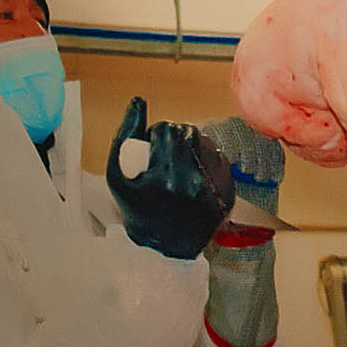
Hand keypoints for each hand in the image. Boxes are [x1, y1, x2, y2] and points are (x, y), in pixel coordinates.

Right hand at [106, 97, 236, 259]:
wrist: (162, 245)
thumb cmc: (137, 209)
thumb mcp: (117, 176)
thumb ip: (125, 135)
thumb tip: (138, 101)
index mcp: (165, 177)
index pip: (169, 130)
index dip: (158, 133)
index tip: (151, 147)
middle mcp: (193, 182)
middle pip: (191, 133)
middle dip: (176, 137)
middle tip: (166, 152)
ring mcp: (214, 189)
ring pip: (208, 144)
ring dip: (194, 146)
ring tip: (180, 162)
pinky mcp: (229, 194)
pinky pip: (221, 162)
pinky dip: (208, 162)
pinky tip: (194, 173)